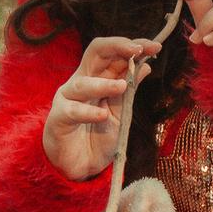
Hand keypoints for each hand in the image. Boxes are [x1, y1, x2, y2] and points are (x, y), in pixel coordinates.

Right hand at [41, 34, 162, 180]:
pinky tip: (102, 115)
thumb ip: (130, 90)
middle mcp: (81, 83)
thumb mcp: (121, 111)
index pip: (112, 53)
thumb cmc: (99, 135)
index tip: (154, 46)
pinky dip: (88, 112)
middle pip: (94, 54)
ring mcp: (67, 99)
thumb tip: (146, 65)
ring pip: (82, 83)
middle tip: (138, 49)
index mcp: (98, 78)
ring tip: (123, 86)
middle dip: (118, 48)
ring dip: (104, 84)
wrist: (81, 165)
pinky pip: (71, 111)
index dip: (132, 46)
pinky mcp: (58, 119)